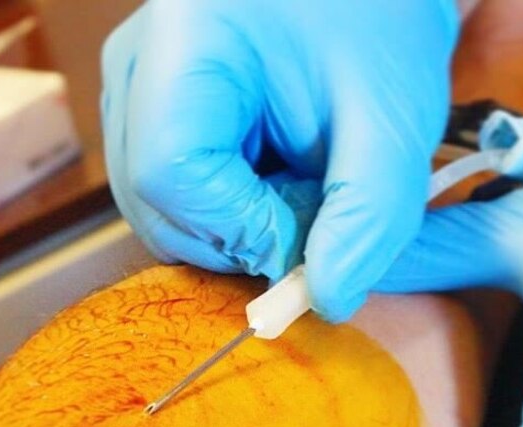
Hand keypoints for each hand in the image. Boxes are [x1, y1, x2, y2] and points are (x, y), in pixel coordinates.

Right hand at [101, 0, 457, 321]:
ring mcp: (130, 89)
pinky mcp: (143, 111)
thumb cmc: (378, 24)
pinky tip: (273, 173)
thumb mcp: (392, 122)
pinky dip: (226, 210)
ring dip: (236, 226)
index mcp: (183, 42)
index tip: (313, 227)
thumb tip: (326, 302)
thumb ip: (366, 219)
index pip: (173, 177)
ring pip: (159, 213)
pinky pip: (169, 198)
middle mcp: (134, 65)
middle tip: (313, 201)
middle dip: (240, 235)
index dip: (243, 228)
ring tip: (298, 179)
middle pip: (155, 206)